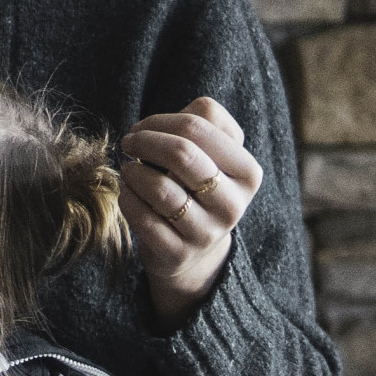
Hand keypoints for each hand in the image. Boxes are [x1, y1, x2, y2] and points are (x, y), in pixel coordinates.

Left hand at [120, 97, 263, 327]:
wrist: (193, 249)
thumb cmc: (194, 185)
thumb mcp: (209, 152)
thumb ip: (200, 121)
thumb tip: (165, 123)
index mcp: (247, 171)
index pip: (198, 126)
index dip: (158, 121)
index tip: (140, 128)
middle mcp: (233, 204)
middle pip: (182, 153)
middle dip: (144, 141)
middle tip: (128, 143)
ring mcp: (207, 232)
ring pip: (161, 188)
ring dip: (133, 172)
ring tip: (129, 170)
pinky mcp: (179, 253)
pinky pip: (143, 218)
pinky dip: (127, 198)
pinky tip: (128, 193)